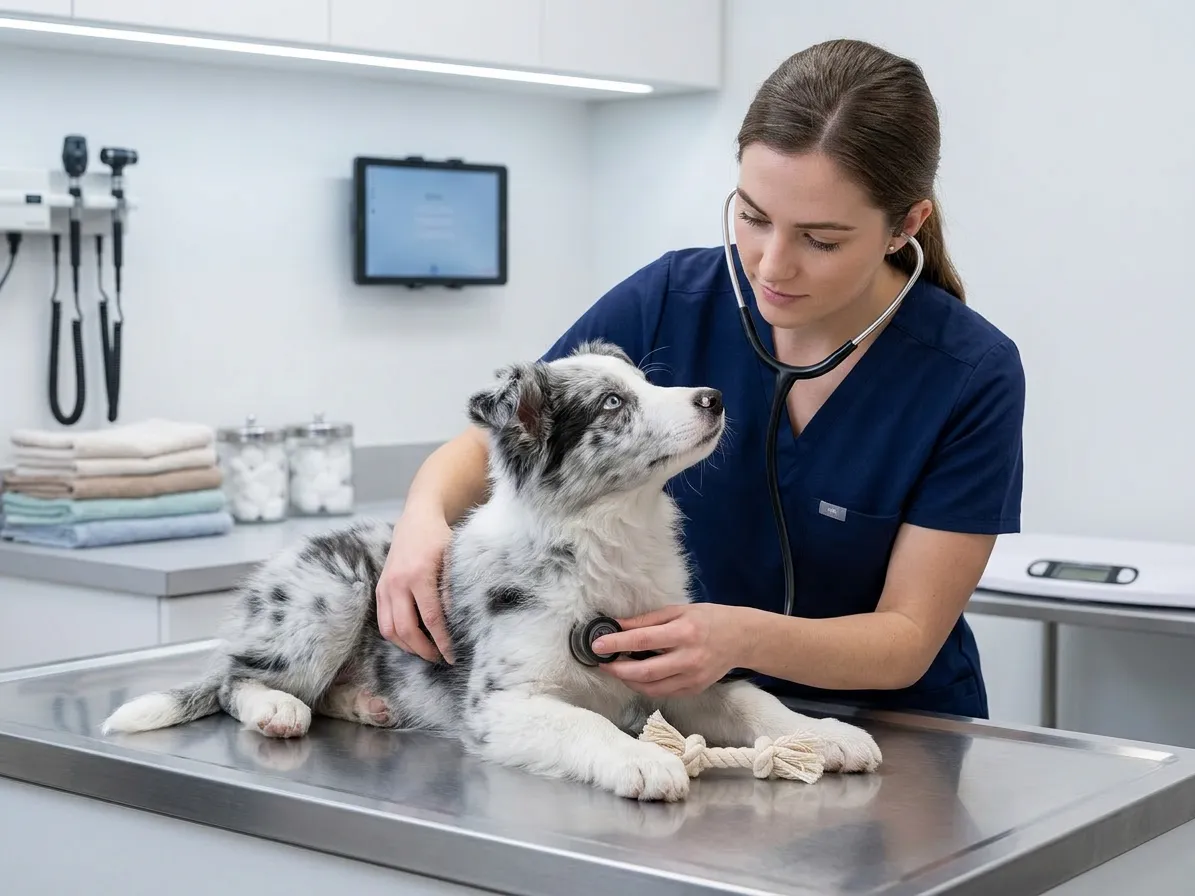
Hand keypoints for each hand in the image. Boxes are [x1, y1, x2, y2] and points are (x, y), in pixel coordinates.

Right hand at [375, 506, 454, 662]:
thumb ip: (454, 588)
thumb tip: (460, 620)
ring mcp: (385, 587)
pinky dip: (397, 636)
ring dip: (408, 647)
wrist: (415, 521)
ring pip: (390, 630)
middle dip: (424, 650)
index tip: (454, 655)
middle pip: (406, 630)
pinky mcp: (380, 590)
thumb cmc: (439, 539)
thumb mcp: (454, 558)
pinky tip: (413, 640)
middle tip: (441, 659)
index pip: (431, 618)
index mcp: (418, 575)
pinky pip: (384, 622)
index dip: (443, 641)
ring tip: (427, 652)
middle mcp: (397, 584)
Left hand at [591, 604, 748, 697]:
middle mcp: (689, 658)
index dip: (617, 644)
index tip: (597, 645)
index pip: (643, 640)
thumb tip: (617, 625)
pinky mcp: (694, 689)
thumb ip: (647, 620)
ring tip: (616, 670)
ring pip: (651, 687)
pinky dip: (645, 686)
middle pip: (645, 671)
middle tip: (602, 663)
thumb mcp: (679, 610)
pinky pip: (662, 693)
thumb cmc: (708, 619)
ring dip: (628, 681)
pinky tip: (636, 677)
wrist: (741, 638)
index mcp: (684, 632)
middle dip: (617, 669)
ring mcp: (692, 678)